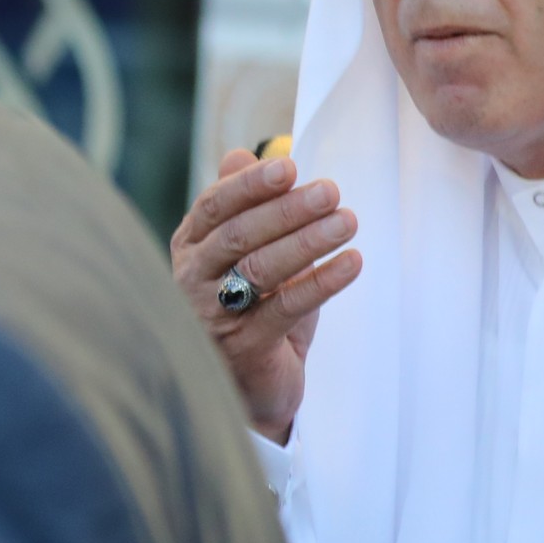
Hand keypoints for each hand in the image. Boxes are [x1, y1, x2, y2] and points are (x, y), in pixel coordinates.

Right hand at [170, 148, 361, 443]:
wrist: (249, 387)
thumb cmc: (249, 310)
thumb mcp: (245, 255)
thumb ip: (243, 207)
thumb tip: (240, 155)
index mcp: (192, 247)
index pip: (215, 206)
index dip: (251, 185)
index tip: (290, 167)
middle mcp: (192, 278)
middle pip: (237, 235)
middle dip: (286, 210)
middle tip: (331, 191)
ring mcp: (212, 315)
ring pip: (259, 269)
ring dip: (307, 242)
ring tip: (348, 222)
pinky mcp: (243, 347)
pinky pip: (285, 308)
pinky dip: (320, 282)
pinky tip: (351, 263)